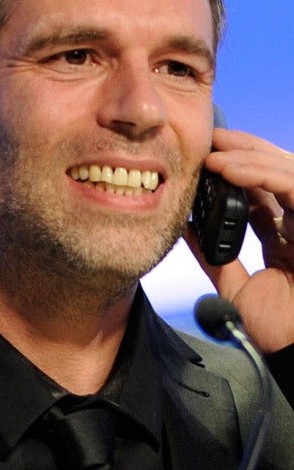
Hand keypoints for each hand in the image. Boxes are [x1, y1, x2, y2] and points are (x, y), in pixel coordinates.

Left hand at [184, 128, 293, 353]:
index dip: (238, 170)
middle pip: (277, 171)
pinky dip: (261, 174)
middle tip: (211, 141)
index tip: (207, 159)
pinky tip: (230, 170)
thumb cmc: (277, 328)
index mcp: (285, 237)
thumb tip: (185, 229)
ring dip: (248, 156)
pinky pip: (293, 187)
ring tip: (215, 152)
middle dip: (244, 151)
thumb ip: (216, 257)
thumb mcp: (236, 285)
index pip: (264, 191)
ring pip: (286, 170)